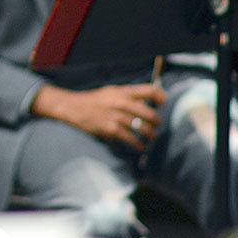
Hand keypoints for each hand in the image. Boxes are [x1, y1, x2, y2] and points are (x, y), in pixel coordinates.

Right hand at [32, 82, 165, 150]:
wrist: (74, 107)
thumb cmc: (95, 100)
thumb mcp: (112, 91)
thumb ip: (129, 95)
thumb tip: (148, 101)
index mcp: (123, 91)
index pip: (149, 91)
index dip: (160, 96)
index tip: (164, 103)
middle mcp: (121, 102)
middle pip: (148, 113)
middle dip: (156, 121)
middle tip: (158, 125)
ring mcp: (116, 116)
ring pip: (141, 127)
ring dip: (149, 134)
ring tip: (152, 137)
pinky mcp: (110, 129)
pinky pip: (130, 138)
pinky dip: (138, 144)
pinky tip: (141, 147)